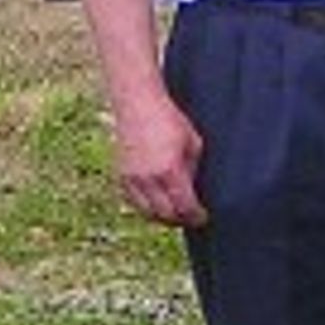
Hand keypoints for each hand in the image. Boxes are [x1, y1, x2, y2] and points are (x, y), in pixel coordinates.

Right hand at [105, 85, 205, 229]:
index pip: (184, 207)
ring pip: (148, 213)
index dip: (196, 216)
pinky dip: (147, 208)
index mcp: (169, 170)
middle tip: (190, 218)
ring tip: (174, 214)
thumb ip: (193, 170)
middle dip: (180, 220)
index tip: (203, 217)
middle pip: (165, 215)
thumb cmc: (169, 119)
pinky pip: (135, 203)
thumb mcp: (193, 143)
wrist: (137, 104)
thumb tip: (195, 190)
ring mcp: (132, 179)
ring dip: (163, 218)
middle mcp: (148, 179)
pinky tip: (157, 204)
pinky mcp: (121, 176)